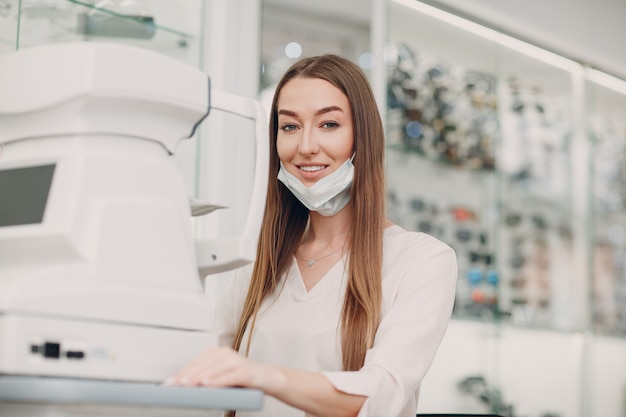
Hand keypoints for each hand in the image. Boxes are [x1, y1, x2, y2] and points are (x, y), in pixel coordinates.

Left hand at [164, 346, 279, 390]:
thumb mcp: (221, 377)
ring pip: (213, 370)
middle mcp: (225, 353)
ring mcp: (236, 360)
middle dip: (186, 376)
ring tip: (186, 385)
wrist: (268, 378)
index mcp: (217, 353)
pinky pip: (228, 376)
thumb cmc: (242, 379)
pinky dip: (217, 381)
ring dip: (198, 378)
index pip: (195, 363)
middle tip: (173, 385)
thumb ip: (206, 379)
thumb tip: (185, 387)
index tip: (168, 382)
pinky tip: (207, 385)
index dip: (181, 373)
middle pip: (201, 366)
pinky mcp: (245, 370)